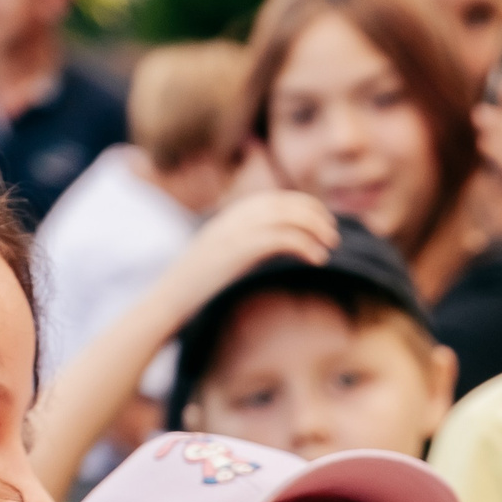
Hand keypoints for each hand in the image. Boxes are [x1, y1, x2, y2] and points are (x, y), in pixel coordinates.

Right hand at [160, 190, 337, 318]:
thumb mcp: (221, 260)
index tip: (323, 221)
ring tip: (331, 245)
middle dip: (313, 213)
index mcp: (228, 218)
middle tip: (334, 233)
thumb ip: (244, 248)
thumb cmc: (195, 290)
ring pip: (283, 216)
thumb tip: (273, 249)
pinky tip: (318, 259)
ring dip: (313, 227)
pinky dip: (304, 244)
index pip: (272, 199)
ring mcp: (232, 233)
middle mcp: (230, 219)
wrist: (168, 302)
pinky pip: (279, 238)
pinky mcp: (235, 251)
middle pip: (281, 202)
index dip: (302, 205)